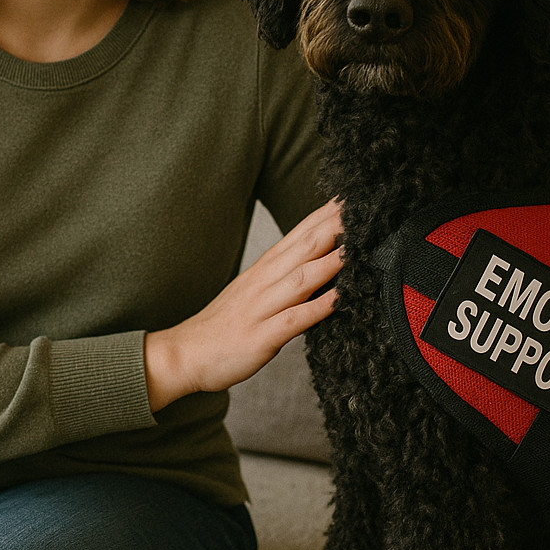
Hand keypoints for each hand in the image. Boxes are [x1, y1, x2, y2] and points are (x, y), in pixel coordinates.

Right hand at [143, 199, 342, 410]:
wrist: (186, 353)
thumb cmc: (227, 323)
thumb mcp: (258, 290)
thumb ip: (288, 273)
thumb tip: (324, 260)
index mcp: (266, 268)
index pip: (302, 232)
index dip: (327, 213)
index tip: (354, 195)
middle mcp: (265, 281)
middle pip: (305, 246)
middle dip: (335, 225)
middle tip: (364, 205)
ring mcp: (262, 307)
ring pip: (301, 278)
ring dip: (331, 260)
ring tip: (358, 245)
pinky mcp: (261, 335)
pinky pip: (293, 319)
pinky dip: (317, 307)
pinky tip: (339, 299)